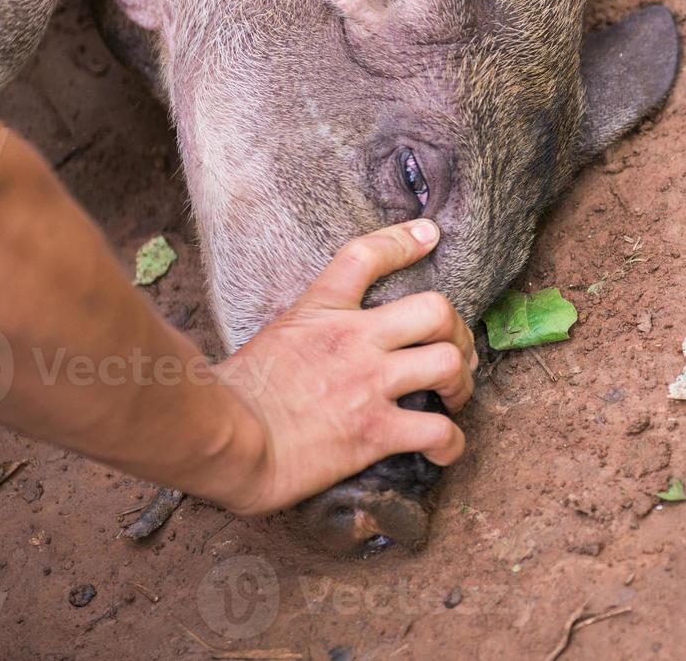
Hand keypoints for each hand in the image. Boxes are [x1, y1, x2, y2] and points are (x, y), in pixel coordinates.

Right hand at [206, 219, 476, 515]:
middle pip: (436, 310)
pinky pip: (438, 432)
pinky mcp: (374, 431)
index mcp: (322, 311)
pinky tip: (444, 450)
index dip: (404, 240)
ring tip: (453, 399)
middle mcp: (354, 339)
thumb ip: (304, 332)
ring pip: (448, 364)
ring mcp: (369, 383)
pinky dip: (452, 444)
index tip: (429, 235)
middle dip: (458, 332)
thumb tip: (314, 345)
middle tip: (454, 355)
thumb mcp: (271, 337)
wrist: (224, 439)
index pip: (366, 255)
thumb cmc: (234, 396)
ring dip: (461, 384)